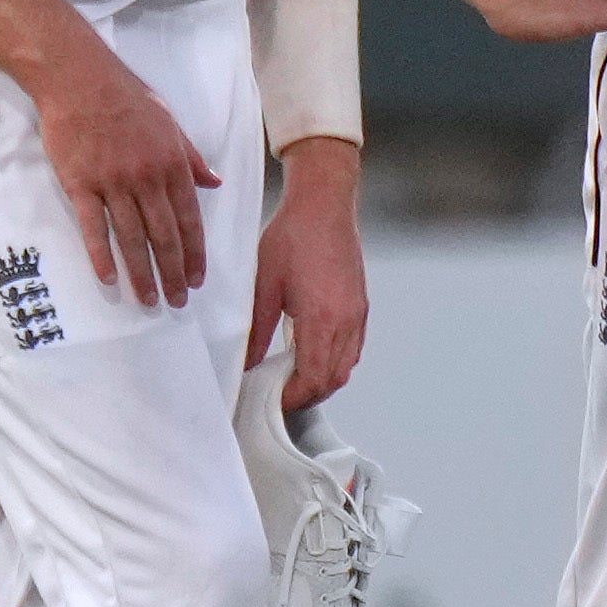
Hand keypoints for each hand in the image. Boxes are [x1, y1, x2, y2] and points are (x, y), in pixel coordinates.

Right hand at [26, 23, 223, 306]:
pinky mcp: (81, 184)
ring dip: (142, 273)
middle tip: (178, 302)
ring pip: (133, 238)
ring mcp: (114, 183)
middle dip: (174, 273)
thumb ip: (193, 158)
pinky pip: (94, 227)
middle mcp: (148, 179)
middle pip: (165, 237)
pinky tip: (109, 278)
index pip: (190, 220)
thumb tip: (216, 182)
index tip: (199, 279)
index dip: (195, 254)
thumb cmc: (129, 99)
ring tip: (149, 300)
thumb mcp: (172, 124)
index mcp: (174, 166)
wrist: (81, 80)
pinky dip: (102, 255)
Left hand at [244, 147, 369, 409]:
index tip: (270, 400)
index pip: (313, 379)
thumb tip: (246, 362)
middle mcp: (347, 321)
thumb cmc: (292, 238)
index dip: (292, 398)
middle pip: (334, 380)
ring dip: (321, 380)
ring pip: (346, 367)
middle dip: (307, 395)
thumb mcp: (263, 284)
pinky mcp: (360, 306)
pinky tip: (309, 353)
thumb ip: (257, 330)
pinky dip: (333, 362)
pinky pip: (352, 349)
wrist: (324, 205)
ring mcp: (358, 314)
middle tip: (277, 395)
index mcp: (322, 319)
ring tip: (290, 376)